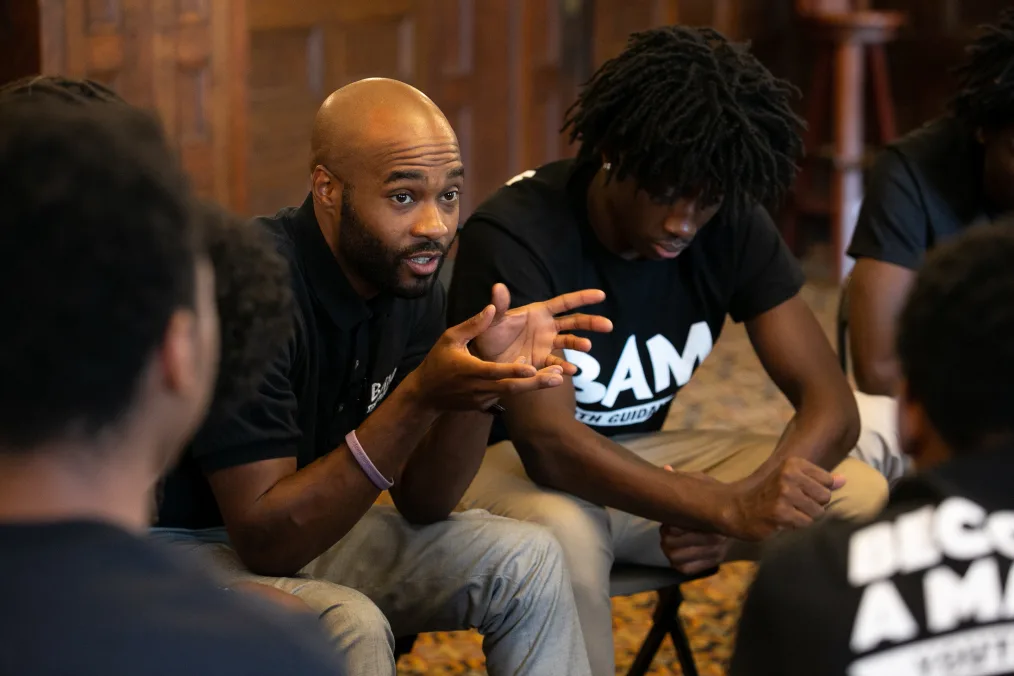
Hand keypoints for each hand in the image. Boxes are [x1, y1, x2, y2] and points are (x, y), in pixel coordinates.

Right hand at [408, 303, 566, 411]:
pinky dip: (524, 387)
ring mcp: (483, 399)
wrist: (427, 394)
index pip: (494, 372)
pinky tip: (543, 379)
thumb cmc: (438, 361)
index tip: (532, 368)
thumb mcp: (450, 338)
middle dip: (536, 383)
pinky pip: (507, 395)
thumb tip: (491, 308)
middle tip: (559, 377)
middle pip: (511, 387)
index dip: (513, 371)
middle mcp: (479, 388)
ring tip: (559, 378)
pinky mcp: (485, 404)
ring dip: (536, 386)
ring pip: (513, 393)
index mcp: (469, 370)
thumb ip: (473, 325)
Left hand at [470, 283, 612, 373]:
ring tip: (587, 347)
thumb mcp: (492, 320)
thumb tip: (498, 287)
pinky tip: (570, 371)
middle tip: (608, 325)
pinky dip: (564, 367)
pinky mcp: (542, 362)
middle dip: (592, 322)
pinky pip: (556, 364)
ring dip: (580, 344)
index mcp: (539, 312)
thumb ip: (498, 306)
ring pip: (570, 343)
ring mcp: (547, 346)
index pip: (565, 303)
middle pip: (575, 322)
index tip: (601, 294)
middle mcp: (547, 328)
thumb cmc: (488, 335)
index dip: (582, 297)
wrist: (484, 360)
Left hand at [658, 466, 727, 574]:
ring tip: (675, 540)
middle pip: (669, 544)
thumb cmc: (718, 496)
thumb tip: (666, 469)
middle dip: (666, 535)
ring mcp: (715, 553)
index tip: (671, 519)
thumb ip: (683, 478)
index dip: (667, 524)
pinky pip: (685, 568)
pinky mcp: (714, 563)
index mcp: (710, 520)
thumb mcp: (703, 483)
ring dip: (670, 549)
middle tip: (671, 529)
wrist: (745, 515)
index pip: (673, 530)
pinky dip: (679, 561)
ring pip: (674, 558)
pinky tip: (682, 550)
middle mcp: (715, 539)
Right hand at [722, 456, 845, 540]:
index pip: (828, 482)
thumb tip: (843, 480)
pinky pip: (805, 524)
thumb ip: (818, 480)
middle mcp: (789, 475)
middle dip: (813, 506)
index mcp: (793, 463)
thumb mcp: (791, 480)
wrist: (736, 509)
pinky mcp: (780, 512)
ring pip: (817, 513)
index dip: (817, 493)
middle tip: (792, 506)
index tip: (799, 494)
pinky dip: (796, 527)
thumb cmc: (767, 495)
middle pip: (825, 497)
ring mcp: (784, 493)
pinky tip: (781, 522)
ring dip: (804, 518)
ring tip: (787, 514)